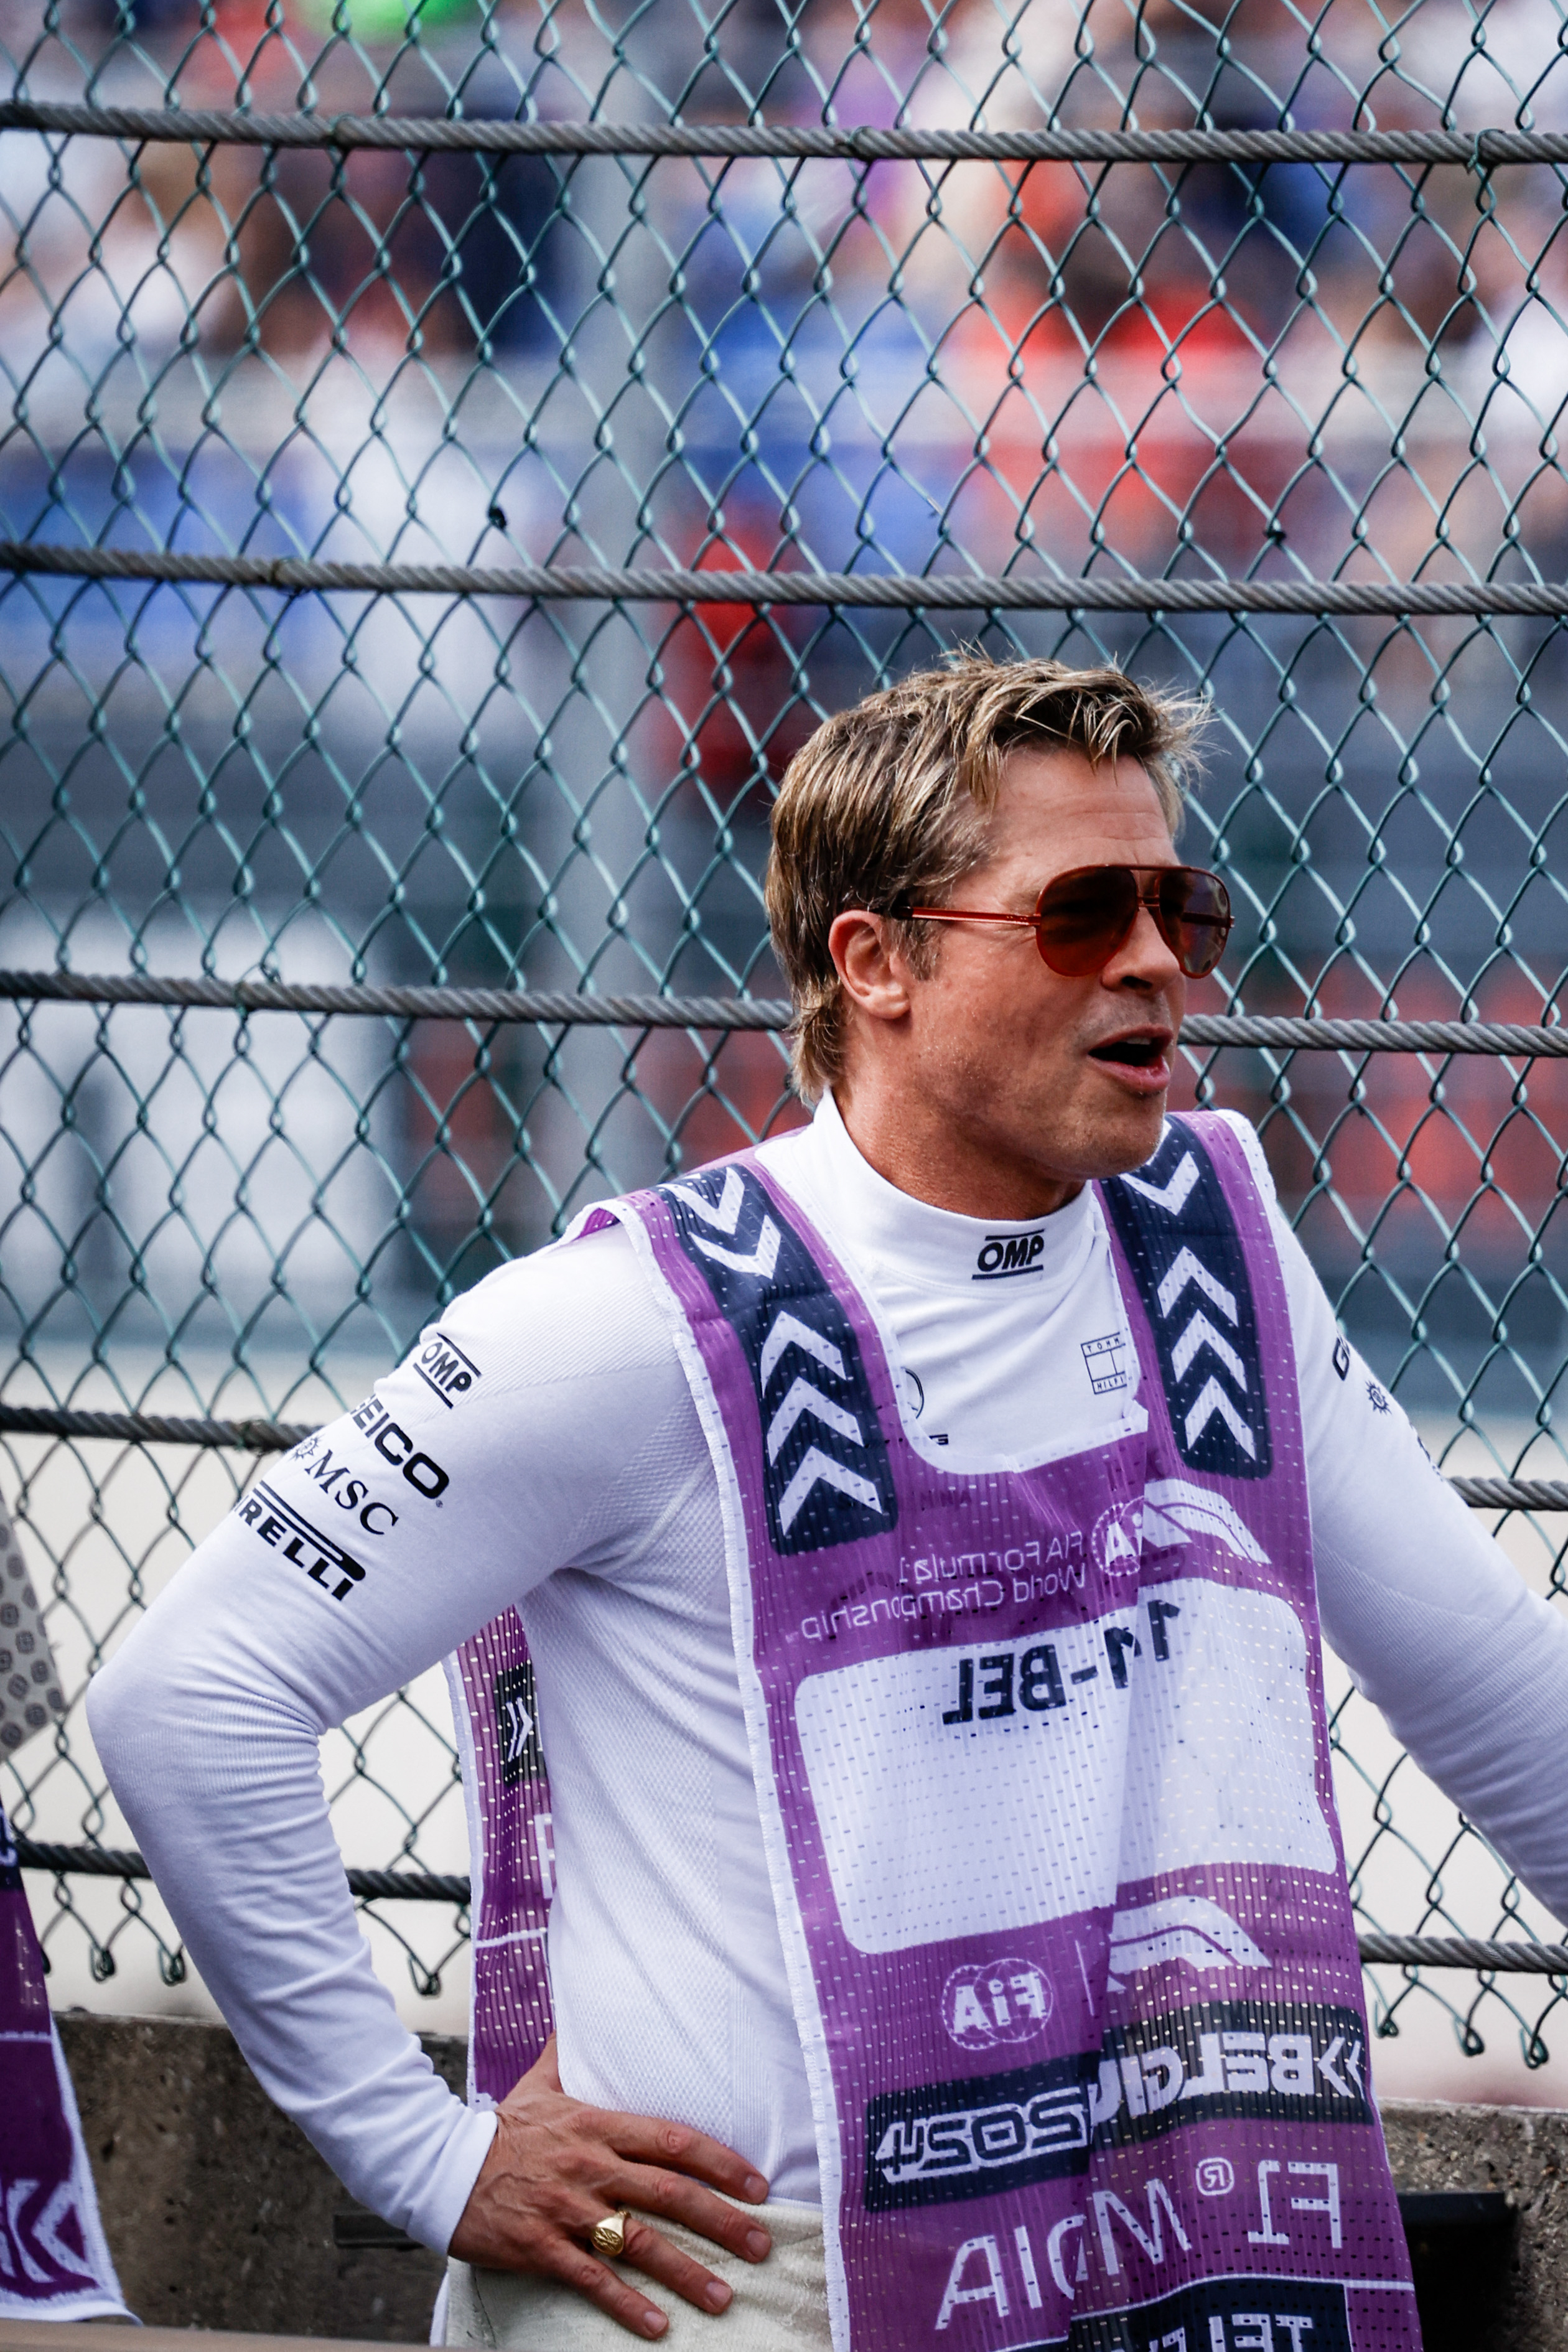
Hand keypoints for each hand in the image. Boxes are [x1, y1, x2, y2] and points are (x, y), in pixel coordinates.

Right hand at [448, 2035, 772, 2337]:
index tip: (757, 2185)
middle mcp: (589, 2166)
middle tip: (762, 2244)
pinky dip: (627, 2305)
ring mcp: (566, 2210)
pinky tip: (658, 2327)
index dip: (720, 2162)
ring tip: (723, 2297)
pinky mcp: (540, 2248)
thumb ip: (572, 2053)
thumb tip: (586, 2011)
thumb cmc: (500, 2128)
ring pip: (637, 2242)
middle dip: (721, 2221)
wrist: (440, 2166)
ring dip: (685, 2272)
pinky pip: (592, 2280)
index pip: (672, 2139)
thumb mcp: (540, 2083)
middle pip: (668, 2193)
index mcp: (596, 2125)